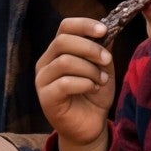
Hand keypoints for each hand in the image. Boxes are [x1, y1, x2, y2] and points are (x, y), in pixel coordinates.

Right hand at [34, 17, 117, 150]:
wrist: (90, 126)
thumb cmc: (94, 95)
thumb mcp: (103, 68)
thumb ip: (102, 49)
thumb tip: (107, 28)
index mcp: (57, 51)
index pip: (65, 27)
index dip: (84, 25)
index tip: (104, 30)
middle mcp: (46, 62)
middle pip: (63, 41)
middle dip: (90, 48)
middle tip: (107, 59)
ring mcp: (43, 80)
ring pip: (65, 62)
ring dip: (90, 69)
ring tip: (101, 80)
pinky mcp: (46, 98)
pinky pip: (64, 83)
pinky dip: (84, 83)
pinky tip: (93, 89)